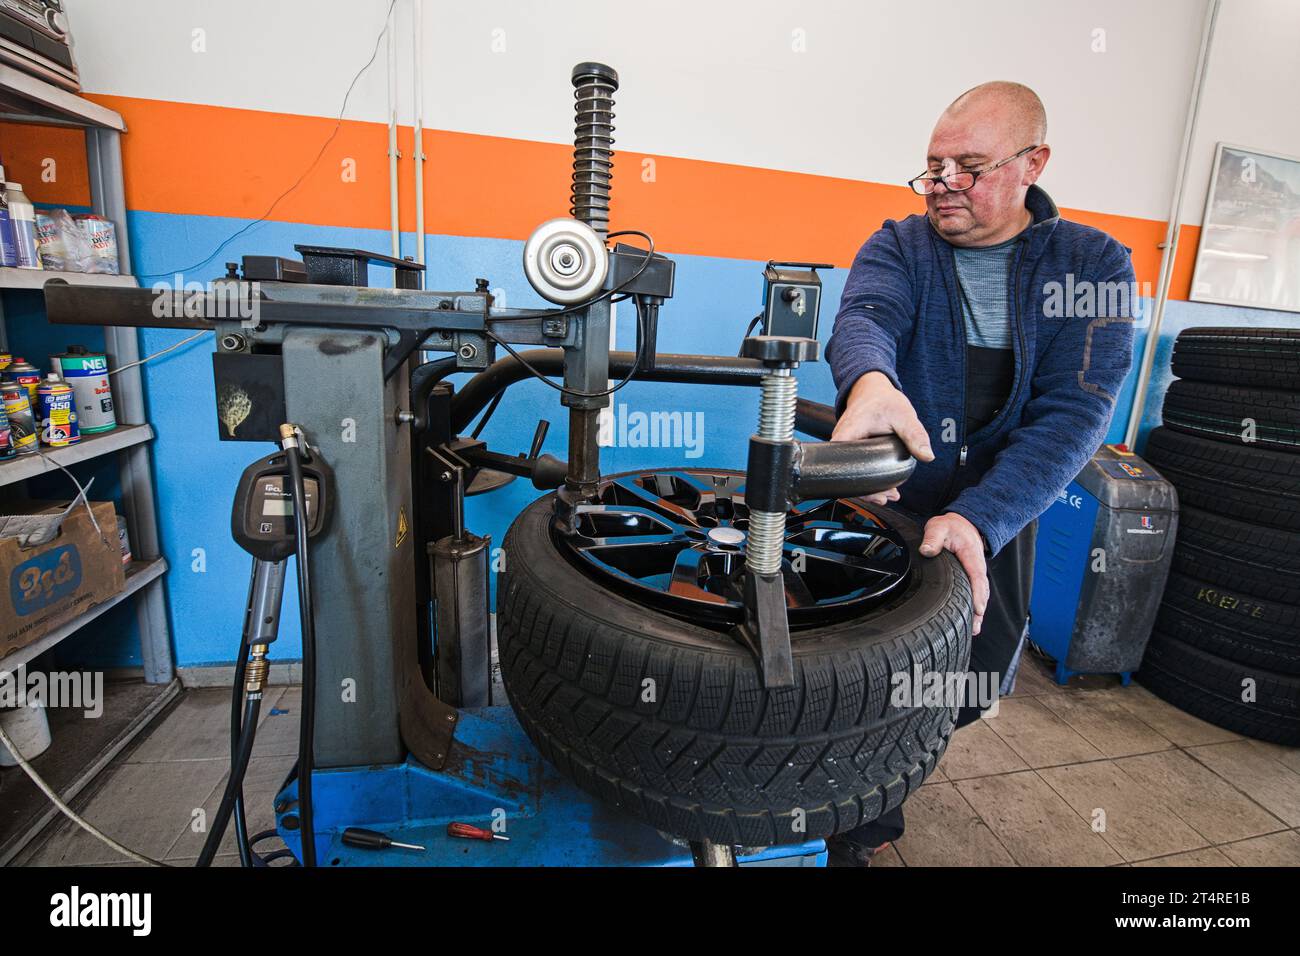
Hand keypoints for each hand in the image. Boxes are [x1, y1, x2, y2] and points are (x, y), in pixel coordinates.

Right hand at [832, 371, 933, 504]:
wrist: (871, 388)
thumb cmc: (882, 399)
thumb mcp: (903, 415)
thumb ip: (914, 435)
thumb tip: (927, 456)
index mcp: (848, 433)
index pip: (845, 467)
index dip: (860, 486)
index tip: (878, 493)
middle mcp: (840, 442)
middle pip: (846, 476)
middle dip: (866, 492)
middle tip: (886, 498)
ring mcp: (844, 447)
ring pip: (850, 474)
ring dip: (867, 488)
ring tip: (887, 497)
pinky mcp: (850, 450)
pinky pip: (854, 467)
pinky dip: (867, 478)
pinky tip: (882, 487)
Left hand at [920, 512, 988, 635]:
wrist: (963, 523)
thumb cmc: (951, 527)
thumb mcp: (939, 527)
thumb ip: (933, 538)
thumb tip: (927, 550)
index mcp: (971, 555)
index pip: (977, 576)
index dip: (978, 594)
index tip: (978, 609)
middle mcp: (977, 566)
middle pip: (982, 590)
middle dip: (980, 609)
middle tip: (975, 627)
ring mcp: (976, 572)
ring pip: (981, 594)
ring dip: (979, 611)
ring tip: (975, 629)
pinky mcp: (972, 576)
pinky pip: (977, 592)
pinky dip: (976, 605)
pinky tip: (972, 619)